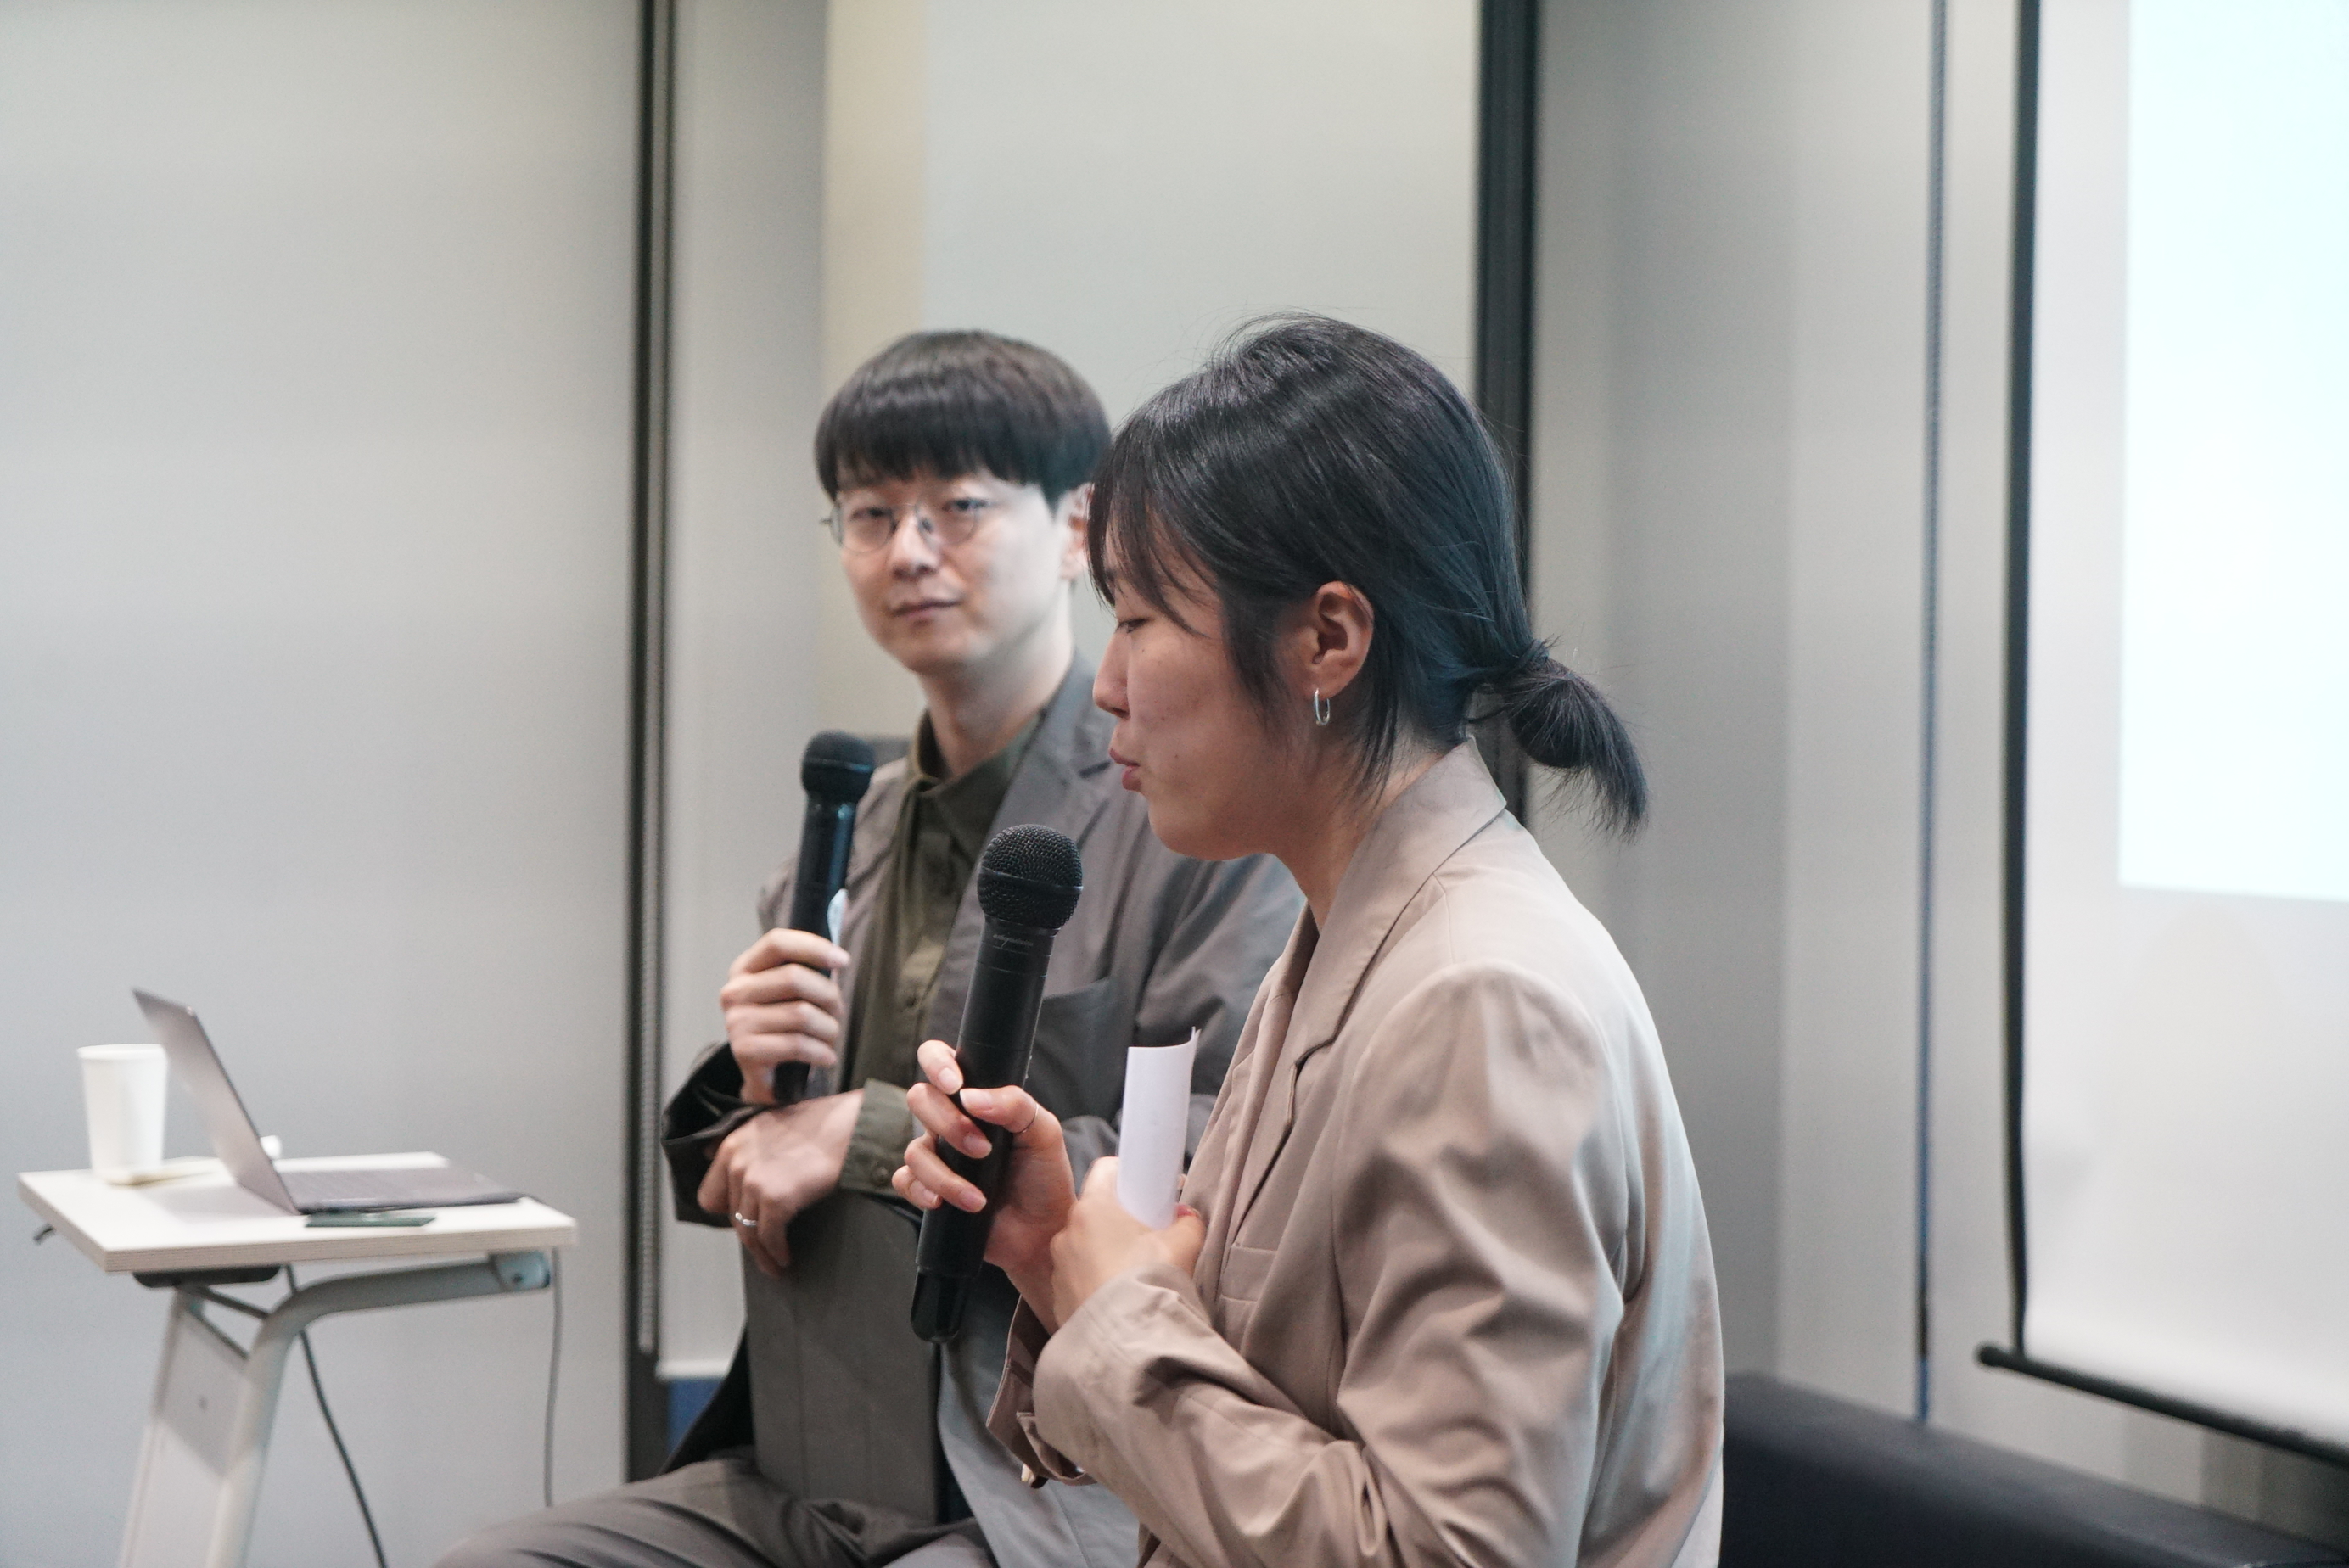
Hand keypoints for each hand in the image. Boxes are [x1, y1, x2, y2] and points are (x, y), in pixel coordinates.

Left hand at [697, 1089, 862, 1275]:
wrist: (851, 1127)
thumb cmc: (820, 1125)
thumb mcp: (769, 1124)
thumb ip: (744, 1146)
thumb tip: (714, 1156)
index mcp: (732, 1146)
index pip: (710, 1195)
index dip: (729, 1210)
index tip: (745, 1219)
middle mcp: (736, 1163)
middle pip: (731, 1216)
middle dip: (748, 1232)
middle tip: (763, 1245)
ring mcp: (754, 1182)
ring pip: (747, 1231)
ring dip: (760, 1253)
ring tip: (773, 1264)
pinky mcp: (776, 1199)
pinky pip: (769, 1237)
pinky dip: (775, 1253)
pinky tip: (785, 1258)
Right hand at [720, 927, 848, 1104]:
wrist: (769, 1077)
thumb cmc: (787, 1028)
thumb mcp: (794, 995)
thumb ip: (809, 973)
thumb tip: (836, 959)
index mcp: (745, 969)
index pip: (777, 943)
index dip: (813, 947)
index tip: (842, 960)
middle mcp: (735, 992)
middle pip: (794, 977)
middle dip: (828, 996)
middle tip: (838, 1013)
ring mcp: (736, 1022)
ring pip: (801, 1014)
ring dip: (828, 1029)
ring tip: (829, 1038)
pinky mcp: (744, 1051)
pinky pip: (797, 1044)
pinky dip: (820, 1052)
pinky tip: (826, 1057)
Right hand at [894, 1039, 1075, 1309]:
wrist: (1042, 1233)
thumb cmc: (1044, 1178)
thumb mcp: (1043, 1133)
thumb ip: (1015, 1105)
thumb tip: (971, 1097)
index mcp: (977, 1098)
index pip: (941, 1061)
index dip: (937, 1063)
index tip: (955, 1084)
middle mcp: (952, 1121)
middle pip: (920, 1099)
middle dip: (948, 1124)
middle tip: (982, 1149)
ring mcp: (938, 1155)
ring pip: (913, 1148)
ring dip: (945, 1174)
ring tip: (977, 1196)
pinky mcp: (928, 1188)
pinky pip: (905, 1181)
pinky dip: (924, 1191)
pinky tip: (945, 1203)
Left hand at [1043, 1160, 1205, 1332]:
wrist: (1127, 1343)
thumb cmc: (1150, 1282)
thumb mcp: (1183, 1244)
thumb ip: (1187, 1223)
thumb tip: (1185, 1219)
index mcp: (1092, 1208)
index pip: (1107, 1169)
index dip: (1130, 1175)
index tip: (1149, 1193)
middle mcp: (1067, 1233)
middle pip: (1096, 1211)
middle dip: (1120, 1220)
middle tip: (1148, 1237)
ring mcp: (1059, 1267)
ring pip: (1085, 1246)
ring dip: (1105, 1253)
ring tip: (1134, 1274)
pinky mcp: (1058, 1298)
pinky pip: (1078, 1279)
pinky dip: (1096, 1282)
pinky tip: (1119, 1299)